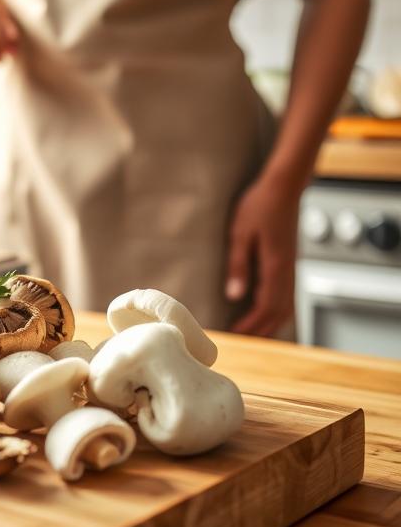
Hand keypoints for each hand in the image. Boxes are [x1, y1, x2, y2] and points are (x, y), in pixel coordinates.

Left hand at [226, 174, 300, 336]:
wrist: (283, 187)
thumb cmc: (259, 206)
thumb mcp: (241, 233)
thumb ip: (238, 265)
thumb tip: (235, 296)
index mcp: (275, 266)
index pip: (266, 306)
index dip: (251, 324)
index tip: (235, 334)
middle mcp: (287, 271)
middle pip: (279, 311)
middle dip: (261, 328)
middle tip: (241, 339)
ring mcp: (291, 267)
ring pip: (287, 304)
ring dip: (271, 320)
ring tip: (253, 330)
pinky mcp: (290, 261)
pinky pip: (287, 293)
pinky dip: (278, 308)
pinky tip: (266, 309)